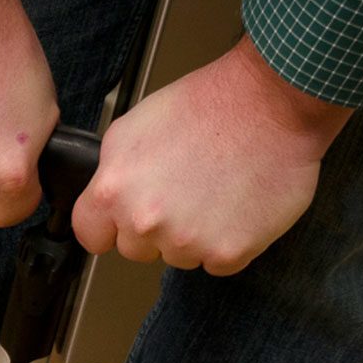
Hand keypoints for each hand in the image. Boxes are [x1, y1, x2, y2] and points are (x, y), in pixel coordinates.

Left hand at [72, 36, 351, 275]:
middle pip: (135, 250)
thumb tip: (104, 202)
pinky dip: (228, 241)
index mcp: (113, 191)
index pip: (90, 235)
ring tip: (214, 190)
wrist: (272, 100)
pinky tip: (236, 205)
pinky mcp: (227, 252)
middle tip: (183, 190)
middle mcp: (145, 222)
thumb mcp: (133, 129)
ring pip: (178, 257)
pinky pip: (218, 262)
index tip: (123, 219)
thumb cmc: (206, 105)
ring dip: (193, 235)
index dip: (109, 226)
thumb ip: (111, 174)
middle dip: (153, 229)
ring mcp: (187, 242)